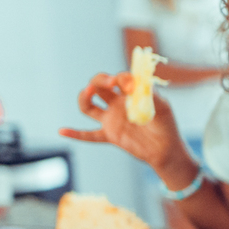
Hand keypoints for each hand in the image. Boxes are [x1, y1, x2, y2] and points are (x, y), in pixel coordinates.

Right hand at [59, 72, 191, 174]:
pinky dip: (75, 134)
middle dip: (100, 80)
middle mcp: (118, 103)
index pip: (119, 78)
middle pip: (99, 85)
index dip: (121, 78)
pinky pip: (89, 135)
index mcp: (131, 94)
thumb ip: (148, 93)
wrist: (166, 150)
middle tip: (110, 83)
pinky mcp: (110, 135)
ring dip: (84, 97)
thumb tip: (132, 82)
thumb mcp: (162, 106)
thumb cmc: (166, 125)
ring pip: (88, 106)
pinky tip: (62, 131)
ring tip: (88, 92)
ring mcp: (112, 119)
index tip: (128, 84)